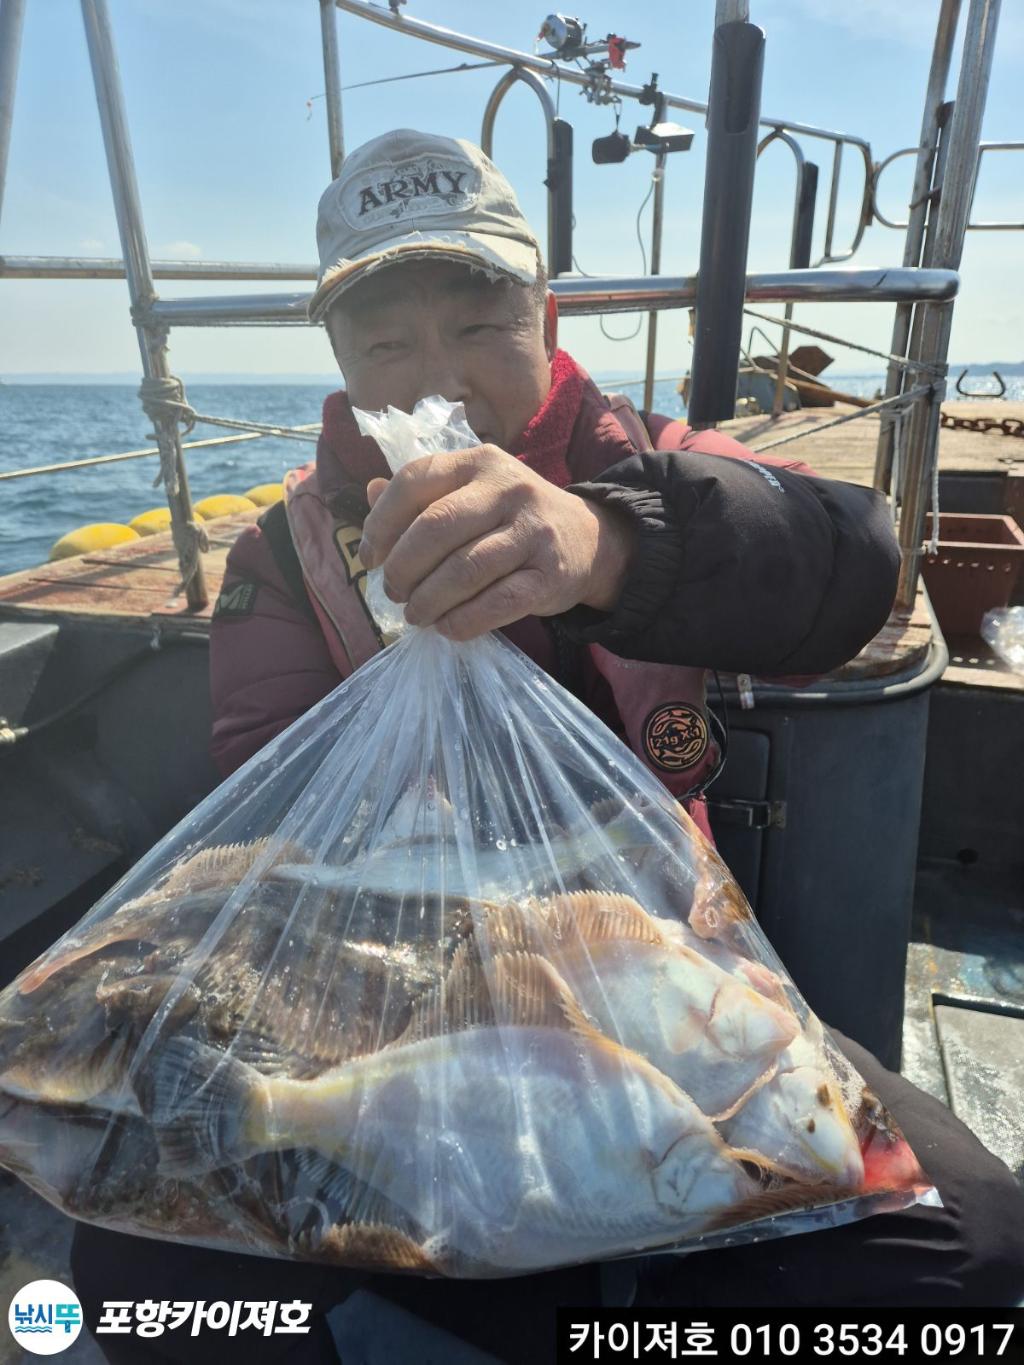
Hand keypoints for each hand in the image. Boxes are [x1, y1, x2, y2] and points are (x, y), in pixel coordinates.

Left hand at [357, 444, 634, 640]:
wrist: (591, 540)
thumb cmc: (514, 519)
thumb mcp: (473, 493)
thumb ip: (423, 494)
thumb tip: (370, 491)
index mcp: (479, 462)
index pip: (414, 481)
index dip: (380, 524)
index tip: (370, 559)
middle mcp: (508, 488)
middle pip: (435, 529)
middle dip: (402, 569)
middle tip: (394, 593)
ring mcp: (533, 531)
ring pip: (464, 570)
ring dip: (428, 601)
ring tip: (416, 615)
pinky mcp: (550, 575)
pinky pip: (496, 604)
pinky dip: (462, 621)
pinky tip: (447, 627)